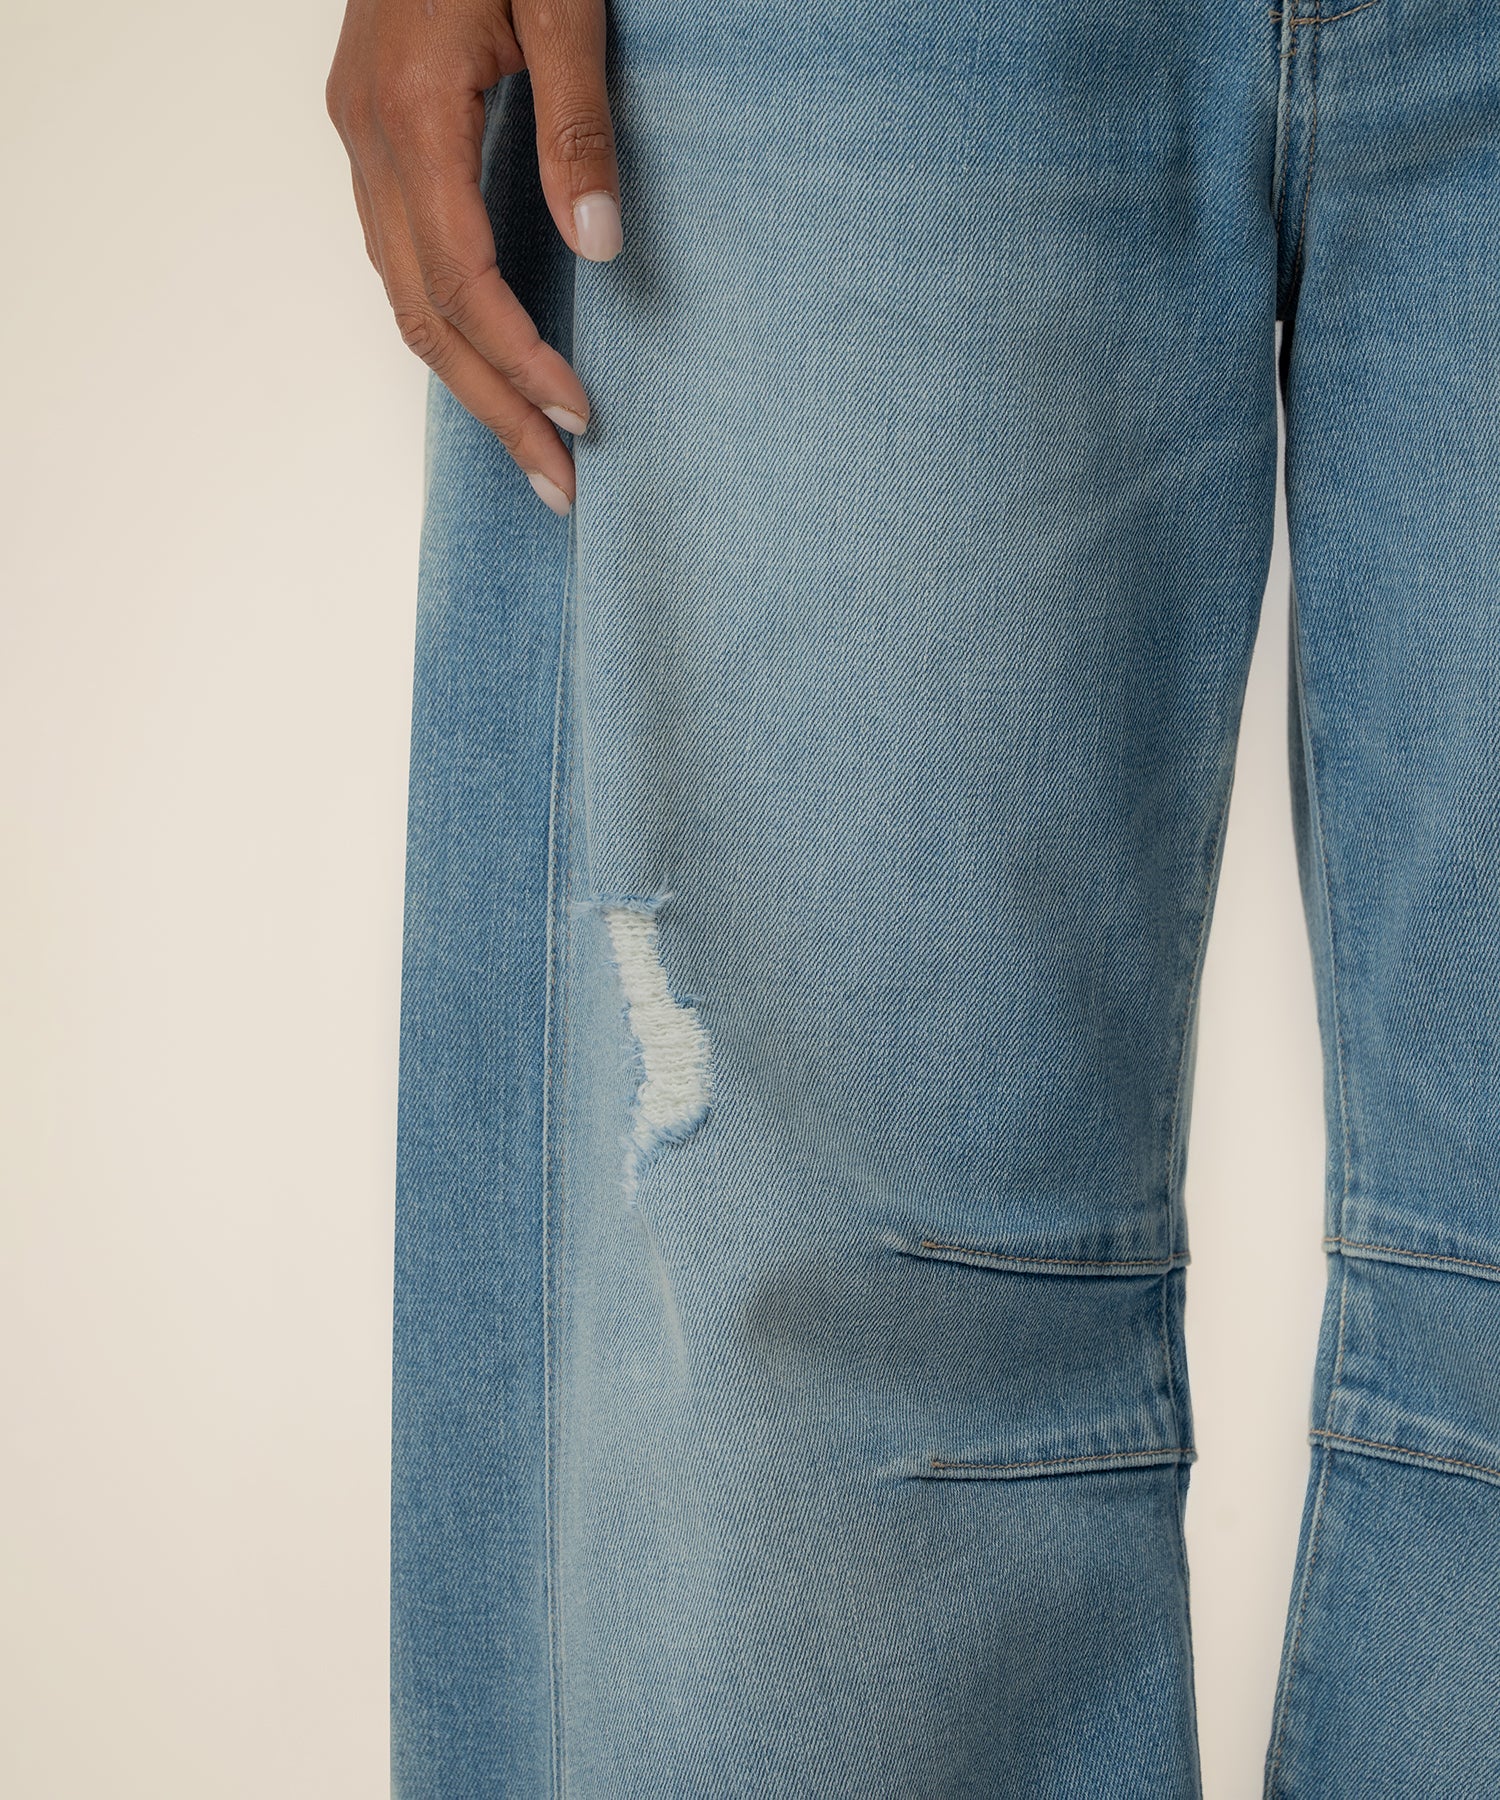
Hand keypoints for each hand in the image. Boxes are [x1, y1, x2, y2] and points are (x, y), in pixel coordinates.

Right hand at [326, 0, 619, 515]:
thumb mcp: (560, 0)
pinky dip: (448, 327)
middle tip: (557, 483)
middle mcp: (368, 139)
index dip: (520, 362)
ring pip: (402, 298)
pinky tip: (492, 365)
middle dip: (493, 408)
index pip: (462, 281)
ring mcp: (360, 140)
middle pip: (422, 316)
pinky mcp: (374, 136)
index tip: (580, 417)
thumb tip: (599, 245)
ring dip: (468, 383)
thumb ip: (576, 121)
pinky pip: (402, 260)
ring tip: (532, 448)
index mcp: (408, 110)